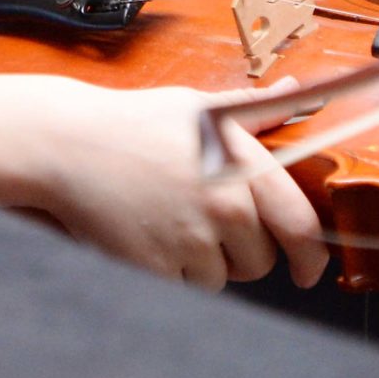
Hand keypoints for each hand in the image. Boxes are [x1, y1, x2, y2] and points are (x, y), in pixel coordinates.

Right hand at [0, 69, 328, 290]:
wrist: (67, 145)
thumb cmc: (134, 123)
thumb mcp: (200, 107)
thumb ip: (254, 110)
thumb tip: (298, 88)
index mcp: (242, 166)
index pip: (300, 225)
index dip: (311, 257)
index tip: (308, 269)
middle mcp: (222, 206)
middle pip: (260, 260)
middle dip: (246, 254)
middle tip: (216, 230)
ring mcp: (187, 239)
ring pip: (222, 278)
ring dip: (209, 266)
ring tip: (178, 228)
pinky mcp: (154, 266)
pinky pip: (184, 289)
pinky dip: (175, 275)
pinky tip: (155, 240)